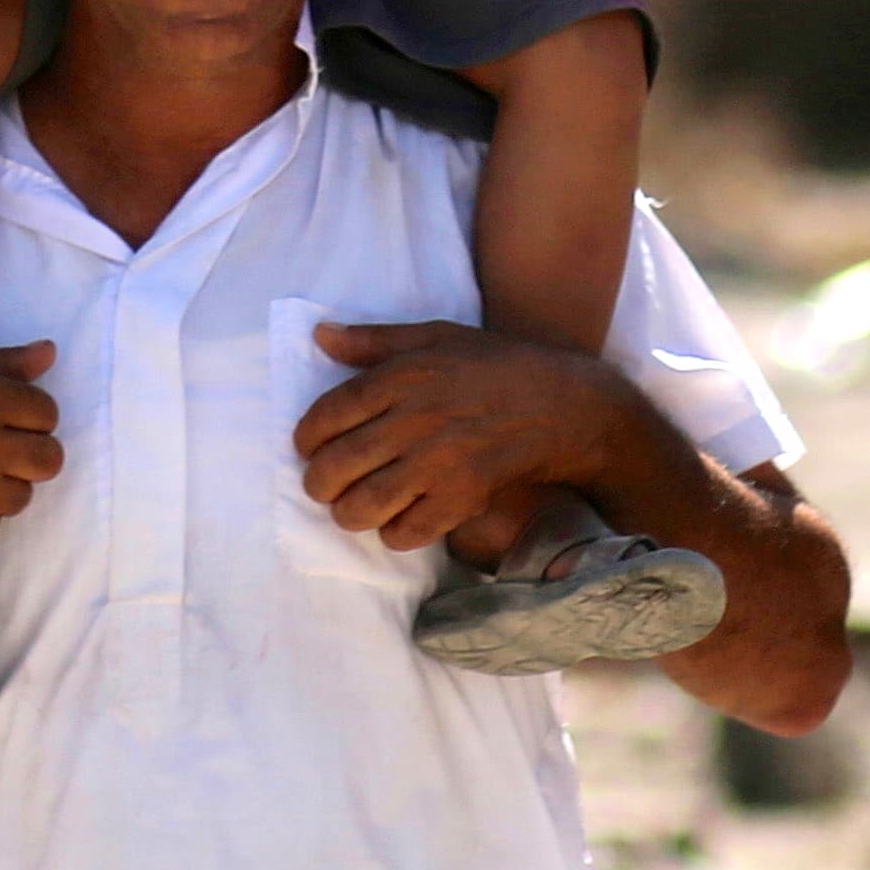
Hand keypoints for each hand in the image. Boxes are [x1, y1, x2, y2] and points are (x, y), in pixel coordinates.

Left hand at [293, 322, 623, 551]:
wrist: (563, 405)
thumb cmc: (496, 365)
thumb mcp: (436, 337)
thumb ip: (374, 339)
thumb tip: (319, 336)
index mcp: (403, 377)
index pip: (327, 415)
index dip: (306, 438)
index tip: (309, 447)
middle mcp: (414, 420)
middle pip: (334, 468)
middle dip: (319, 483)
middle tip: (327, 484)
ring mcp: (438, 462)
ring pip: (361, 507)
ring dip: (348, 513)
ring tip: (356, 506)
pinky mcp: (463, 497)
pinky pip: (404, 532)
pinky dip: (392, 533)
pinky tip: (399, 520)